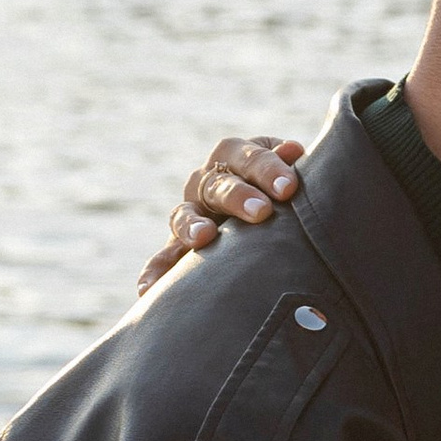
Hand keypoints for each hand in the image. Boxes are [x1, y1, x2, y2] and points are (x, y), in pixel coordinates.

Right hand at [135, 134, 305, 291]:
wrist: (274, 213)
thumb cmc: (289, 189)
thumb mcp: (290, 171)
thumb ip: (290, 164)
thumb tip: (292, 150)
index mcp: (236, 157)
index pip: (248, 158)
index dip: (267, 169)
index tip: (288, 187)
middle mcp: (208, 182)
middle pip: (217, 185)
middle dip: (238, 196)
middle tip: (262, 211)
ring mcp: (191, 212)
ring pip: (185, 215)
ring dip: (192, 226)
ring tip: (202, 237)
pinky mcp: (180, 245)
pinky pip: (163, 258)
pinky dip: (155, 271)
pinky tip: (148, 290)